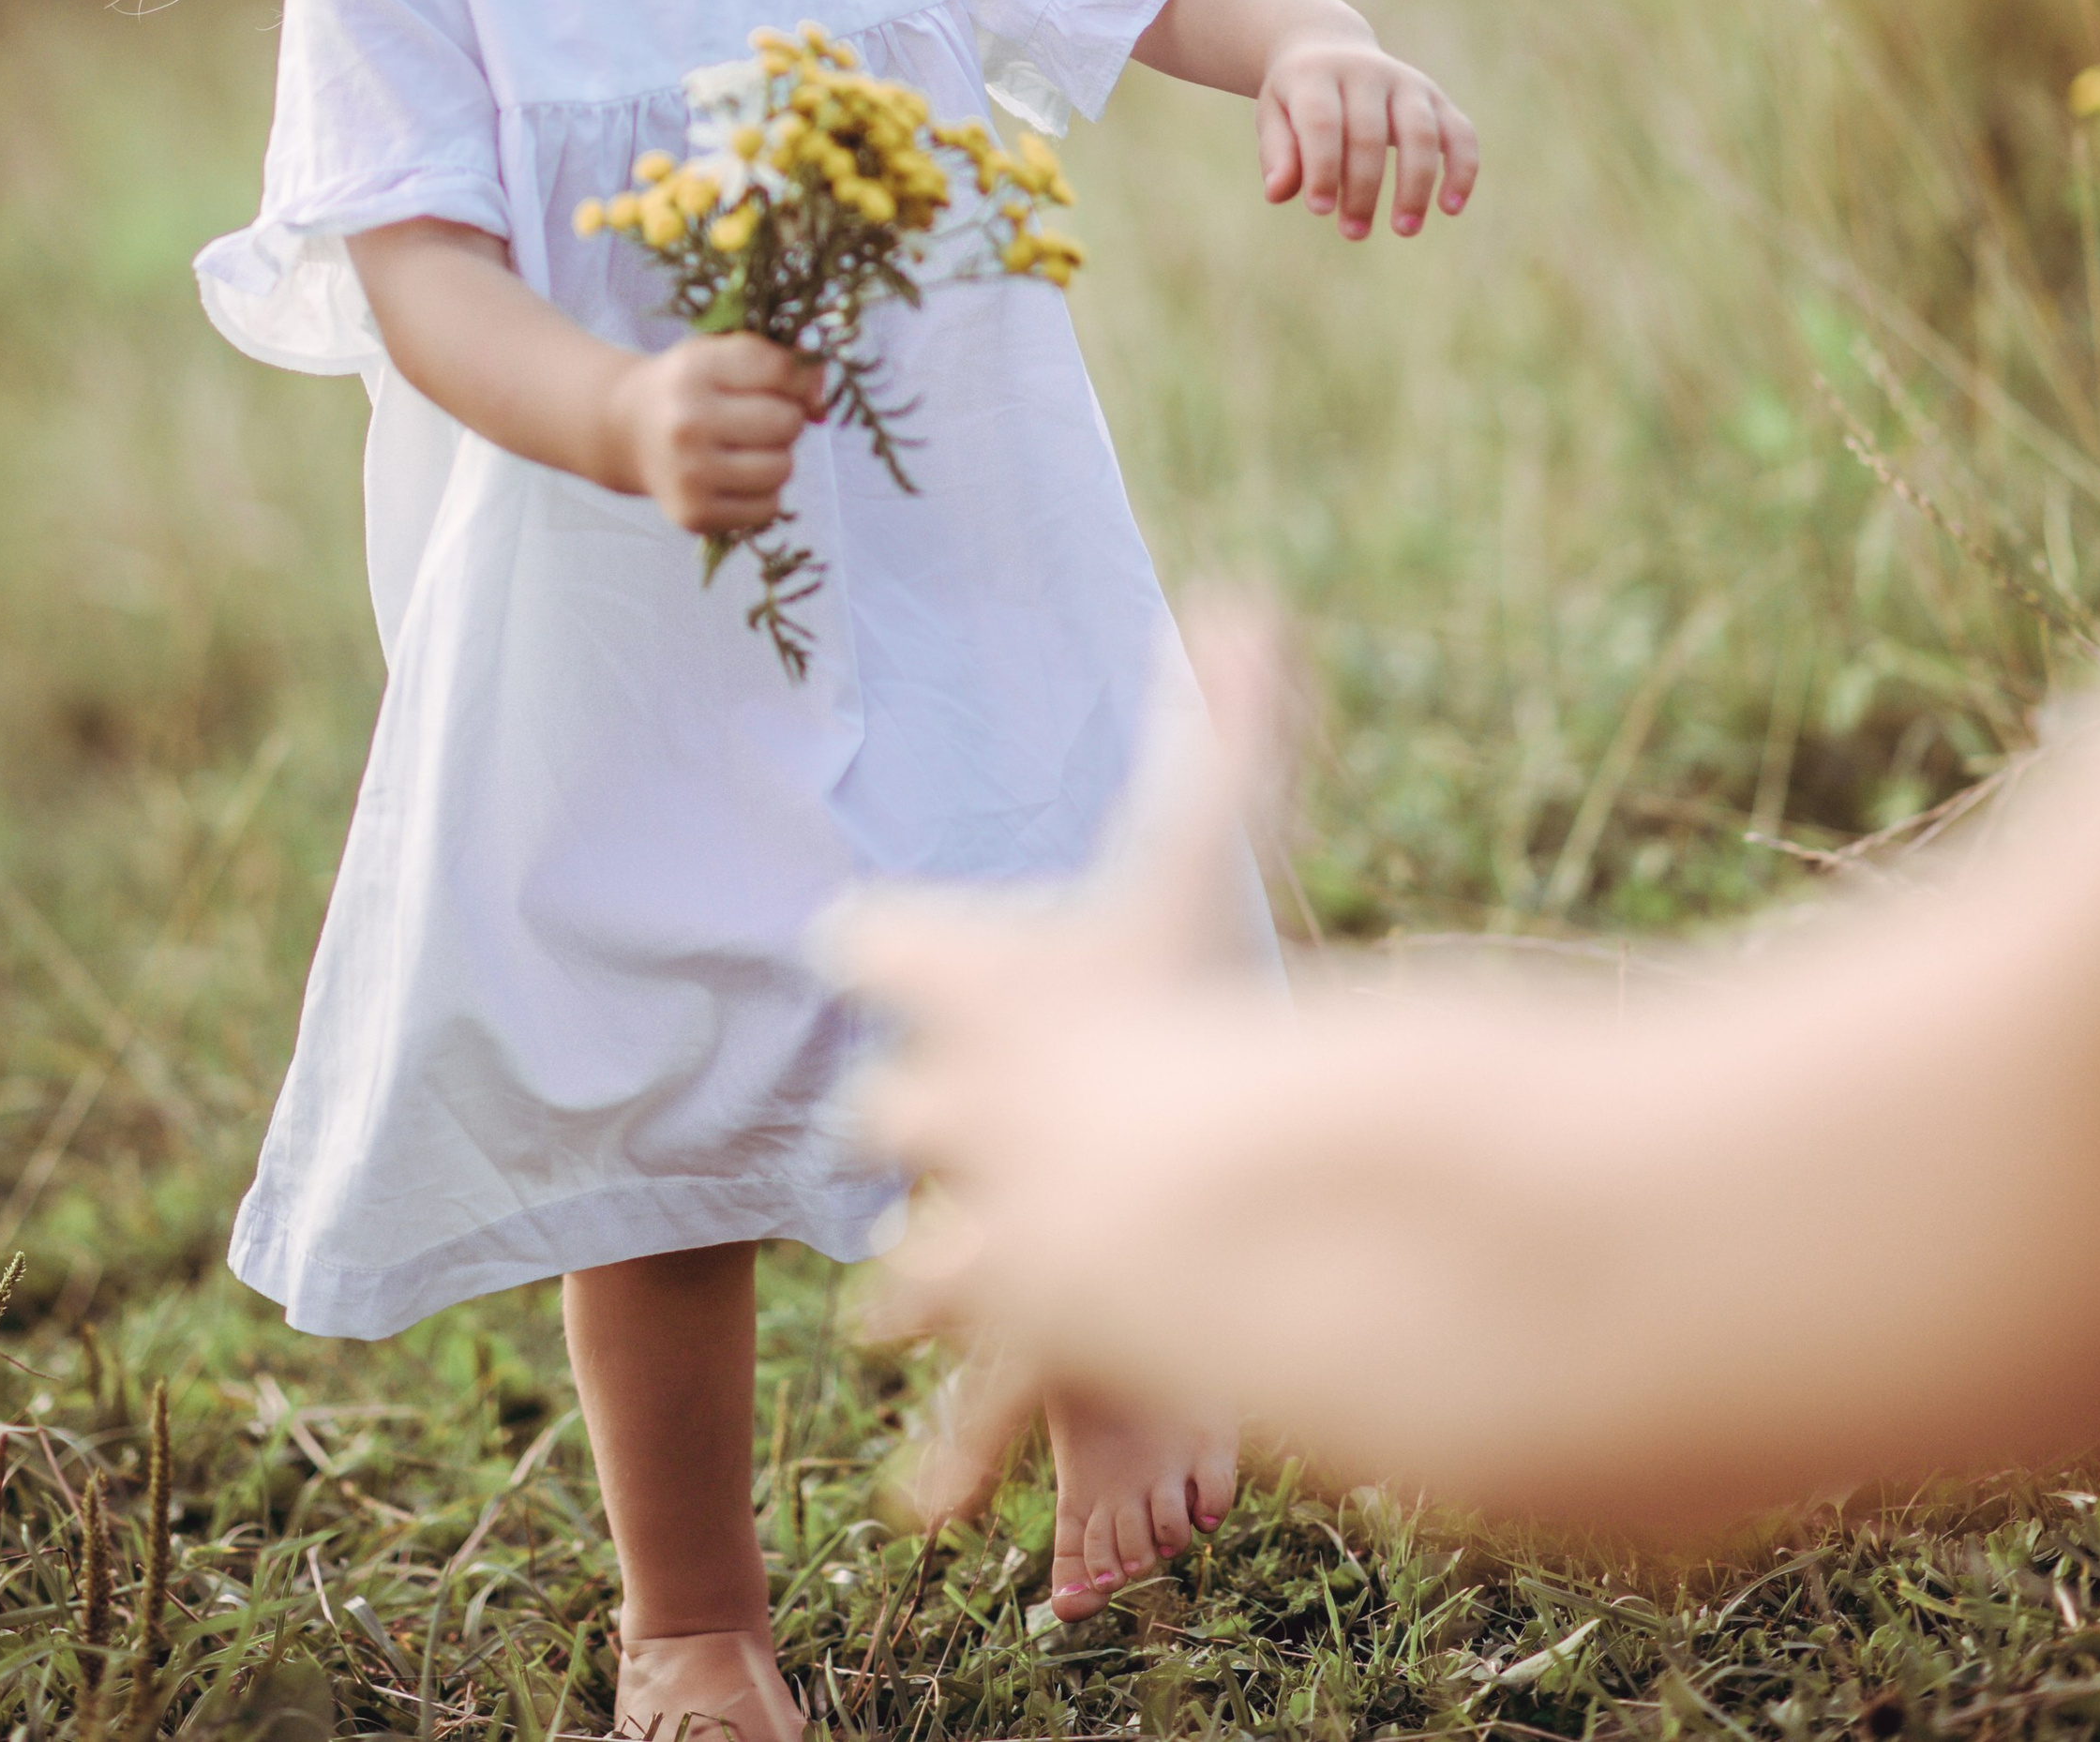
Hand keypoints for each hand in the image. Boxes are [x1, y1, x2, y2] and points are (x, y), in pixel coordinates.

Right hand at [604, 332, 824, 531]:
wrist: (628, 428)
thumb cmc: (693, 386)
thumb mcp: (724, 353)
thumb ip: (780, 361)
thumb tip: (822, 404)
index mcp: (695, 369)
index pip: (781, 369)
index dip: (799, 377)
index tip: (785, 383)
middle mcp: (687, 421)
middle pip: (787, 421)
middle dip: (786, 418)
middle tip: (759, 417)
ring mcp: (689, 472)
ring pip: (783, 467)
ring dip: (777, 456)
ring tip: (747, 446)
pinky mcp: (693, 513)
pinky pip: (768, 507)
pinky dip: (763, 493)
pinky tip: (736, 476)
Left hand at [825, 598, 1287, 1520]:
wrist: (1166, 1202)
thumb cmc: (1184, 1005)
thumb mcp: (1202, 847)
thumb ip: (1223, 725)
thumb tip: (1243, 595)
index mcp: (971, 991)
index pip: (871, 940)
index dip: (879, 940)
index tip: (856, 935)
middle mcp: (950, 1114)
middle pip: (885, 1106)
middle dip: (901, 1112)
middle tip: (902, 1115)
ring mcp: (977, 1238)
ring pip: (913, 1264)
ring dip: (919, 1274)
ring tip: (900, 1291)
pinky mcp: (1014, 1346)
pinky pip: (977, 1411)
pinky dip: (962, 1454)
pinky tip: (932, 1504)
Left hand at [1257, 34, 1477, 236]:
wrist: (1328, 50)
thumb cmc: (1296, 99)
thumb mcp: (1274, 117)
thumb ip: (1277, 153)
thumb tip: (1278, 194)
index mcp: (1316, 75)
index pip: (1322, 121)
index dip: (1322, 167)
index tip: (1320, 210)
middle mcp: (1366, 72)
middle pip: (1370, 132)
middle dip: (1363, 188)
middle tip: (1353, 233)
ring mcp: (1407, 82)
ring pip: (1421, 132)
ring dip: (1416, 185)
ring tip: (1405, 229)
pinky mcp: (1437, 98)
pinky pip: (1460, 132)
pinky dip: (1462, 169)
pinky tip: (1450, 208)